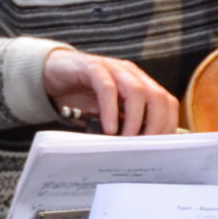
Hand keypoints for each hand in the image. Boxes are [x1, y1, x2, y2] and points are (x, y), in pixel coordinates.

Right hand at [41, 47, 179, 135]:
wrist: (50, 72)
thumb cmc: (81, 95)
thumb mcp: (107, 112)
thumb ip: (123, 123)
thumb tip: (137, 150)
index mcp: (139, 83)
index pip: (167, 102)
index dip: (167, 124)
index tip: (158, 146)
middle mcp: (131, 74)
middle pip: (158, 97)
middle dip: (155, 125)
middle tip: (143, 147)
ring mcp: (113, 69)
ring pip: (137, 92)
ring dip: (135, 120)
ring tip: (125, 139)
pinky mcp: (92, 68)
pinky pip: (107, 88)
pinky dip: (110, 110)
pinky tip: (107, 128)